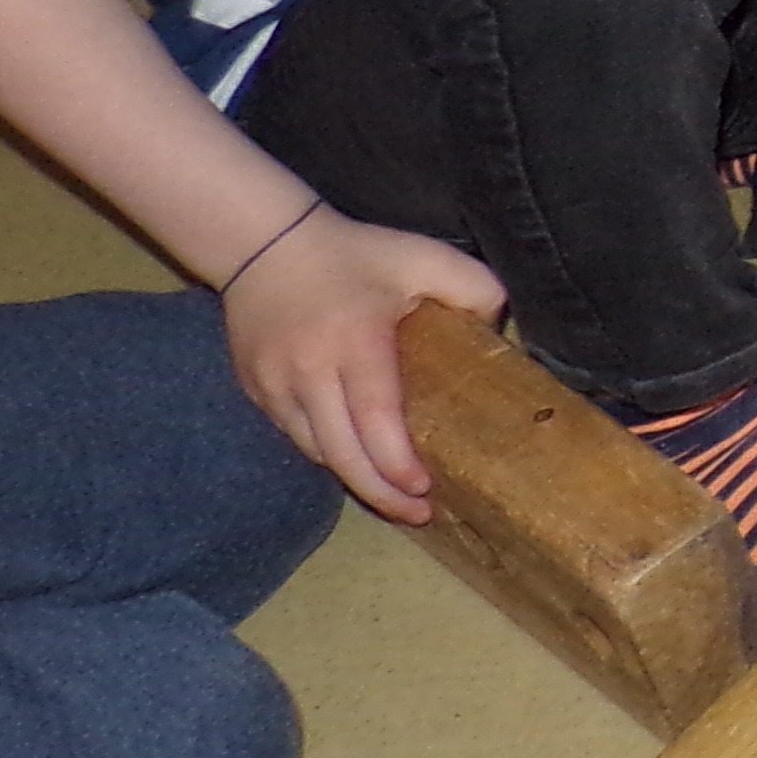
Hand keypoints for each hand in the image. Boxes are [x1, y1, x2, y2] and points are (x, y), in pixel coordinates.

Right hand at [223, 210, 501, 521]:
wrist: (264, 243)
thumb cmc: (355, 253)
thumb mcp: (423, 256)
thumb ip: (472, 287)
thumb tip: (499, 327)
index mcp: (355, 343)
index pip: (375, 419)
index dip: (397, 464)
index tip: (425, 490)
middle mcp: (308, 371)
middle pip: (342, 452)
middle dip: (380, 492)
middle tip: (418, 514)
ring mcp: (274, 384)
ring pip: (315, 451)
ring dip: (352, 478)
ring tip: (391, 496)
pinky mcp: (256, 389)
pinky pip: (293, 435)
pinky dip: (327, 453)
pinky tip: (354, 461)